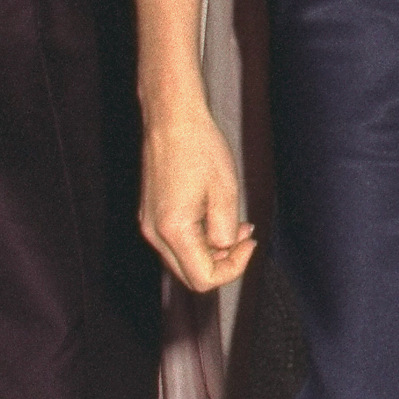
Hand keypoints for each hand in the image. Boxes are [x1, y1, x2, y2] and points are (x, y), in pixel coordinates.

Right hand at [140, 102, 256, 293]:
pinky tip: (214, 214)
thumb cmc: (199, 148)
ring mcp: (149, 224)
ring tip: (233, 221)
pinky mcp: (151, 214)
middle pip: (191, 275)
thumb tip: (225, 249)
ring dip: (212, 250)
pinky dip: (199, 238)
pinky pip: (176, 241)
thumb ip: (225, 231)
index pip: (203, 279)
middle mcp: (154, 233)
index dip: (233, 269)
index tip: (249, 244)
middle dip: (223, 262)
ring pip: (184, 259)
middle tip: (244, 236)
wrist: (172, 118)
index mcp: (172, 230)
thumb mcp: (225, 192)